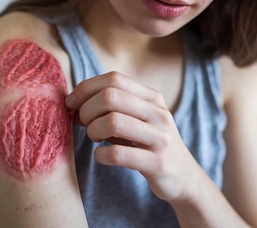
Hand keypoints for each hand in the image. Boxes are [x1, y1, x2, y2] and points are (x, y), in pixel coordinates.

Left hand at [64, 71, 201, 201]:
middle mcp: (158, 113)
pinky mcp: (157, 163)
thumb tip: (75, 99)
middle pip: (110, 96)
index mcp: (152, 98)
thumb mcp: (140, 118)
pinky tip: (101, 156)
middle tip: (83, 124)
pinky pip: (118, 154)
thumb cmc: (150, 145)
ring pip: (113, 121)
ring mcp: (160, 138)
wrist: (184, 178)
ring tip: (94, 138)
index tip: (72, 103)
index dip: (86, 88)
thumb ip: (116, 105)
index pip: (114, 78)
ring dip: (93, 130)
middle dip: (87, 110)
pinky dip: (100, 155)